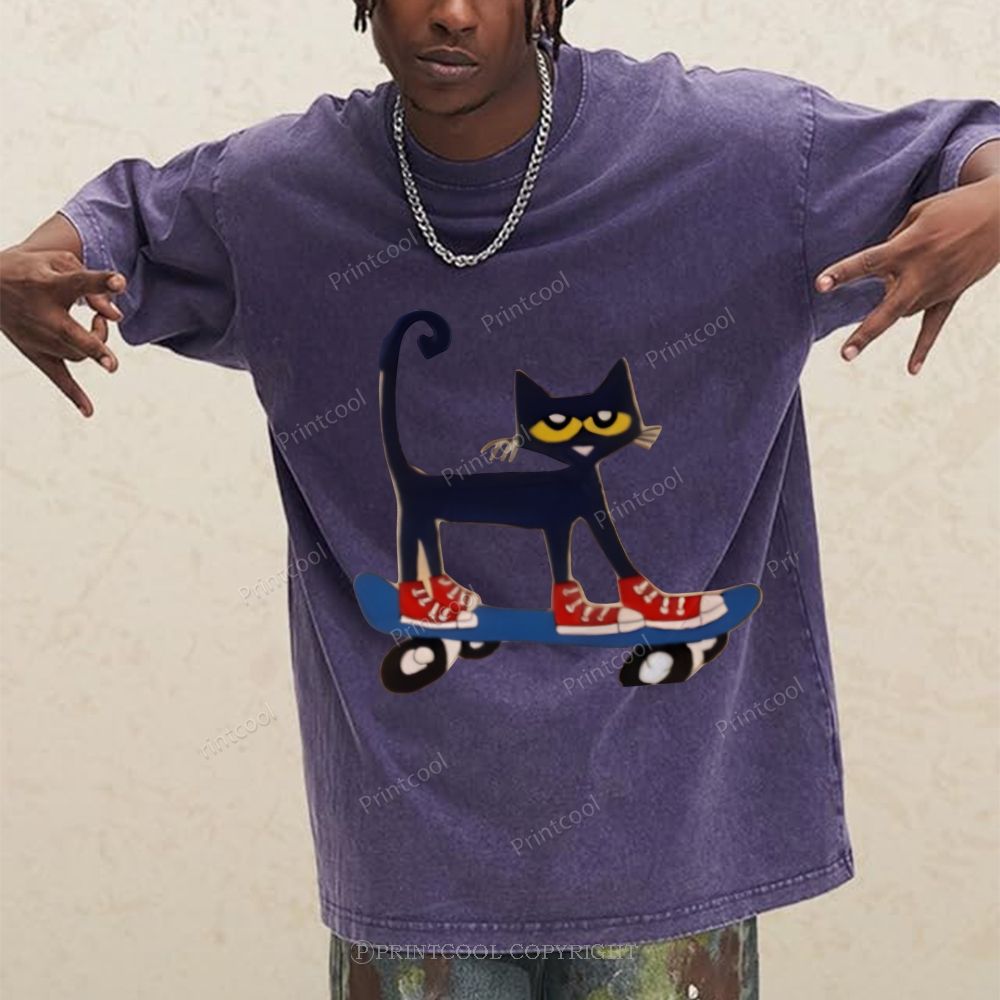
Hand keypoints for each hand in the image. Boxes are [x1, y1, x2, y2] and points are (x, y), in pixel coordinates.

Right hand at [0, 247, 126, 415]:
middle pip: (71, 333)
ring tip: (97, 326)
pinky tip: (89, 412)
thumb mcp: (58, 262)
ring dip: (97, 347)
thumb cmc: (33, 270)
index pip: (78, 283)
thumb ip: (93, 284)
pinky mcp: (36, 353)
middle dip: (94, 345)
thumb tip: (116, 316)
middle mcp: (43, 315)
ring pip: (77, 353)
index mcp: (50, 285)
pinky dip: (74, 395)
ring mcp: (38, 338)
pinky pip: (57, 378)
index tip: (119, 281)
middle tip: (111, 363)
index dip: (100, 282)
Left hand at [814, 175, 999, 373]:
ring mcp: (938, 286)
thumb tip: (880, 272)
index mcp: (909, 246)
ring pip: (902, 311)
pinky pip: (934, 326)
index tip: (820, 285)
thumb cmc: (954, 207)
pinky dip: (923, 347)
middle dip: (866, 333)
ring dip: (893, 303)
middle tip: (844, 354)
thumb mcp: (918, 213)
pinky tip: (911, 370)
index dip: (843, 273)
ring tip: (907, 274)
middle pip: (888, 309)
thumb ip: (893, 241)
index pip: (868, 262)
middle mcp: (922, 271)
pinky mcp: (953, 294)